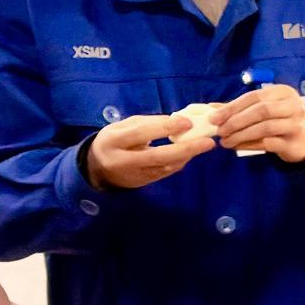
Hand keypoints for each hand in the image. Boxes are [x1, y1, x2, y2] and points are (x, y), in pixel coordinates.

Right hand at [85, 113, 210, 190]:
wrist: (97, 169)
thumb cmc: (114, 140)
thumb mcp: (124, 126)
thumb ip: (148, 124)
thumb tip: (177, 121)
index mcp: (113, 140)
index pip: (141, 133)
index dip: (164, 128)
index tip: (187, 122)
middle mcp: (122, 160)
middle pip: (157, 156)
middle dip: (185, 149)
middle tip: (208, 142)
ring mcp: (133, 175)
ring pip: (165, 166)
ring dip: (187, 156)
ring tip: (204, 145)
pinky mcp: (142, 183)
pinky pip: (165, 172)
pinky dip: (179, 162)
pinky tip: (190, 153)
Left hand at [216, 83, 304, 162]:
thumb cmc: (281, 119)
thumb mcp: (265, 108)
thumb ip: (240, 108)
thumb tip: (211, 109)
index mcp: (283, 92)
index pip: (254, 97)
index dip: (232, 107)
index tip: (214, 118)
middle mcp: (292, 105)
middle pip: (261, 111)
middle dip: (236, 121)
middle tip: (219, 131)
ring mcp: (295, 124)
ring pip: (264, 128)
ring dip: (241, 135)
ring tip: (226, 142)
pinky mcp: (293, 143)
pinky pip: (268, 144)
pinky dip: (249, 145)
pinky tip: (237, 147)